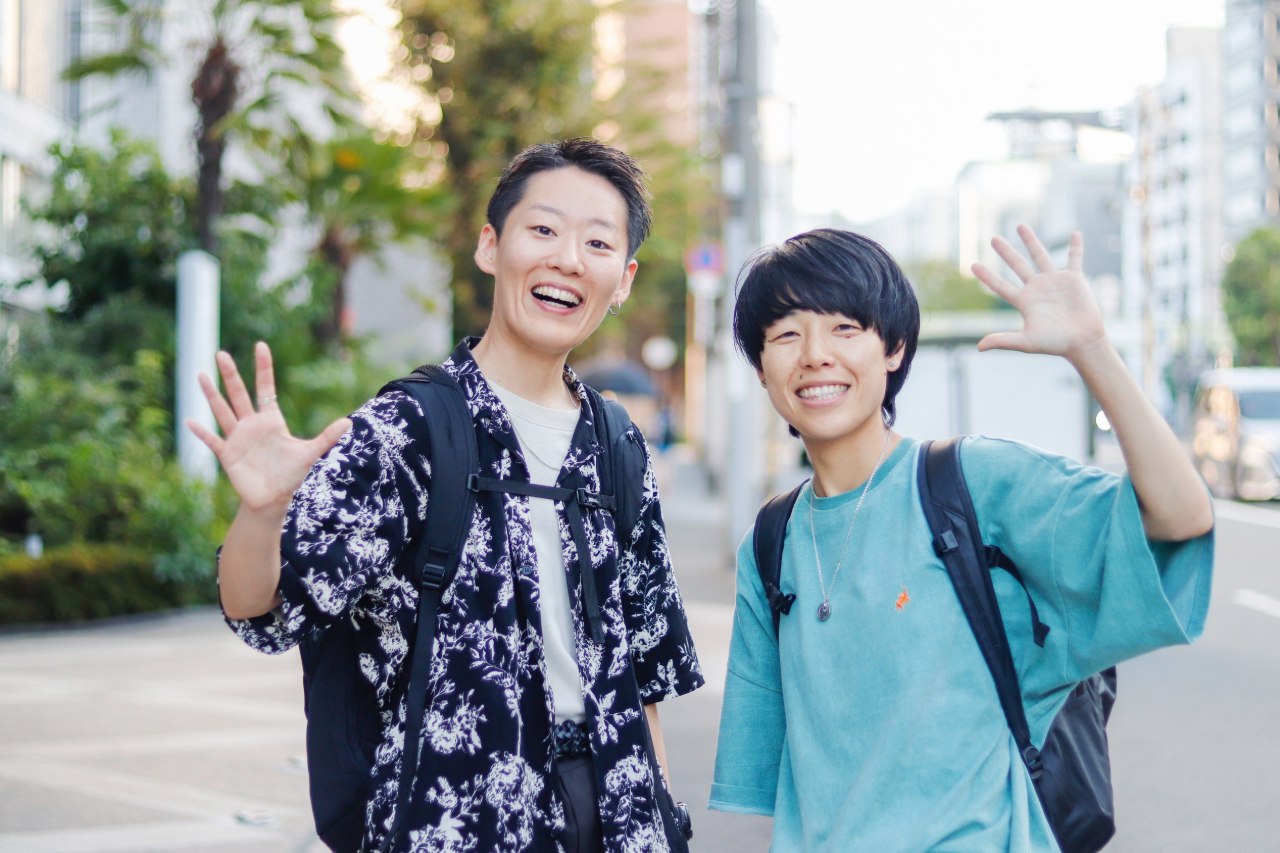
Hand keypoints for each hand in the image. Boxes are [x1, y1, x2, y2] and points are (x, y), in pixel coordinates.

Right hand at [186, 342, 350, 512]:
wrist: (273, 499)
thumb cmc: (291, 475)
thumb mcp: (310, 453)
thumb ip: (327, 437)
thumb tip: (348, 422)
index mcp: (271, 420)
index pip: (265, 388)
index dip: (263, 368)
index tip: (260, 345)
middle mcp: (251, 425)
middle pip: (239, 394)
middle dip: (231, 375)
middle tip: (221, 354)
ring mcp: (237, 439)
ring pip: (222, 412)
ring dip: (212, 395)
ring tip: (201, 375)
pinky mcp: (228, 455)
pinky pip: (212, 440)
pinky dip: (201, 432)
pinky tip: (191, 420)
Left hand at [970, 224, 1108, 363]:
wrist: (1082, 342)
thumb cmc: (1055, 344)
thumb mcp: (1026, 342)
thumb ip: (1003, 340)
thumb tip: (978, 347)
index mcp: (1024, 301)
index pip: (1000, 286)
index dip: (987, 276)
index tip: (972, 265)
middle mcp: (1037, 288)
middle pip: (1017, 265)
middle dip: (1005, 252)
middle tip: (993, 238)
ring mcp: (1055, 282)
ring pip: (1040, 256)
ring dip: (1031, 241)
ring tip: (1020, 226)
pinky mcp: (1074, 279)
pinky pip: (1075, 259)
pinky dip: (1076, 247)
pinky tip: (1075, 233)